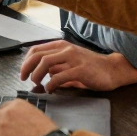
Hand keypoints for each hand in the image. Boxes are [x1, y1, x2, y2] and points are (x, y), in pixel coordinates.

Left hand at [20, 41, 136, 91]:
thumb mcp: (70, 63)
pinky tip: (50, 89)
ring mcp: (73, 58)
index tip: (23, 72)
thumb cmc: (91, 68)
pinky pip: (59, 76)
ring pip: (46, 63)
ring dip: (37, 75)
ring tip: (37, 83)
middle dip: (27, 68)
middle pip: (38, 56)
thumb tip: (39, 75)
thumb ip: (56, 67)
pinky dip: (51, 84)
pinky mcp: (80, 70)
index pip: (36, 50)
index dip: (26, 61)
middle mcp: (66, 49)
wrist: (113, 69)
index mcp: (62, 46)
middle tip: (25, 79)